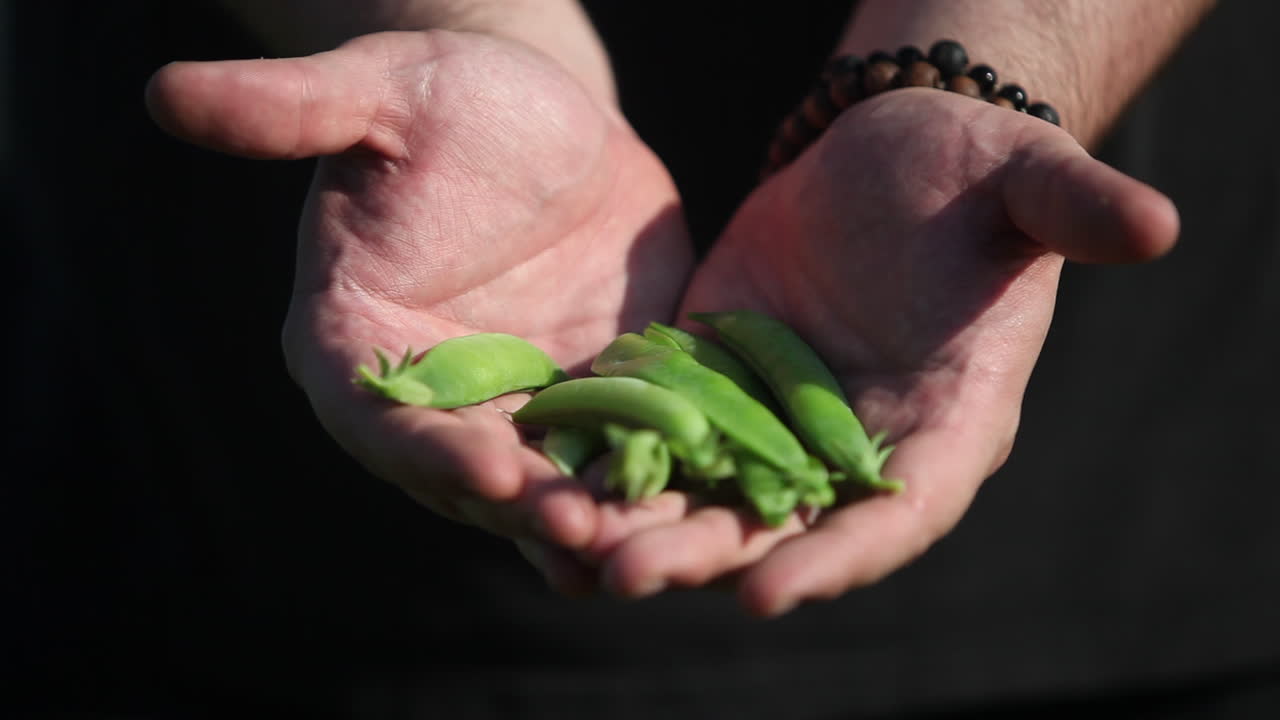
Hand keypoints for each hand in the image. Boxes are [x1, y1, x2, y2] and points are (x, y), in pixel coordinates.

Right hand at [146, 30, 692, 550]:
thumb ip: (296, 110)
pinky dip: (644, 490)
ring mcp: (510, 406)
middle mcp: (428, 393)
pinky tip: (694, 518)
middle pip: (464, 470)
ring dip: (589, 521)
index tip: (490, 470)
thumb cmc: (450, 96)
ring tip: (644, 551)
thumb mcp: (386, 92)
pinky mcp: (582, 401)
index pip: (377, 411)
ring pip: (542, 483)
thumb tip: (166, 94)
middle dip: (521, 506)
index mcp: (354, 338)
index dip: (429, 446)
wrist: (547, 121)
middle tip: (582, 532)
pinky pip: (609, 457)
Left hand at [582, 89, 1177, 613]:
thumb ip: (1071, 209)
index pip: (899, 511)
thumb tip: (1158, 224)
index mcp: (944, 421)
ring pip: (708, 492)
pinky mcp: (714, 383)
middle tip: (631, 577)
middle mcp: (856, 445)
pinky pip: (661, 435)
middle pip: (785, 526)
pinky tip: (547, 474)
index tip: (770, 593)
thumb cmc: (969, 172)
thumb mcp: (1019, 181)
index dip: (841, 556)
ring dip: (644, 524)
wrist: (885, 155)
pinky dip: (611, 460)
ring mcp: (777, 422)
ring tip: (571, 544)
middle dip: (711, 555)